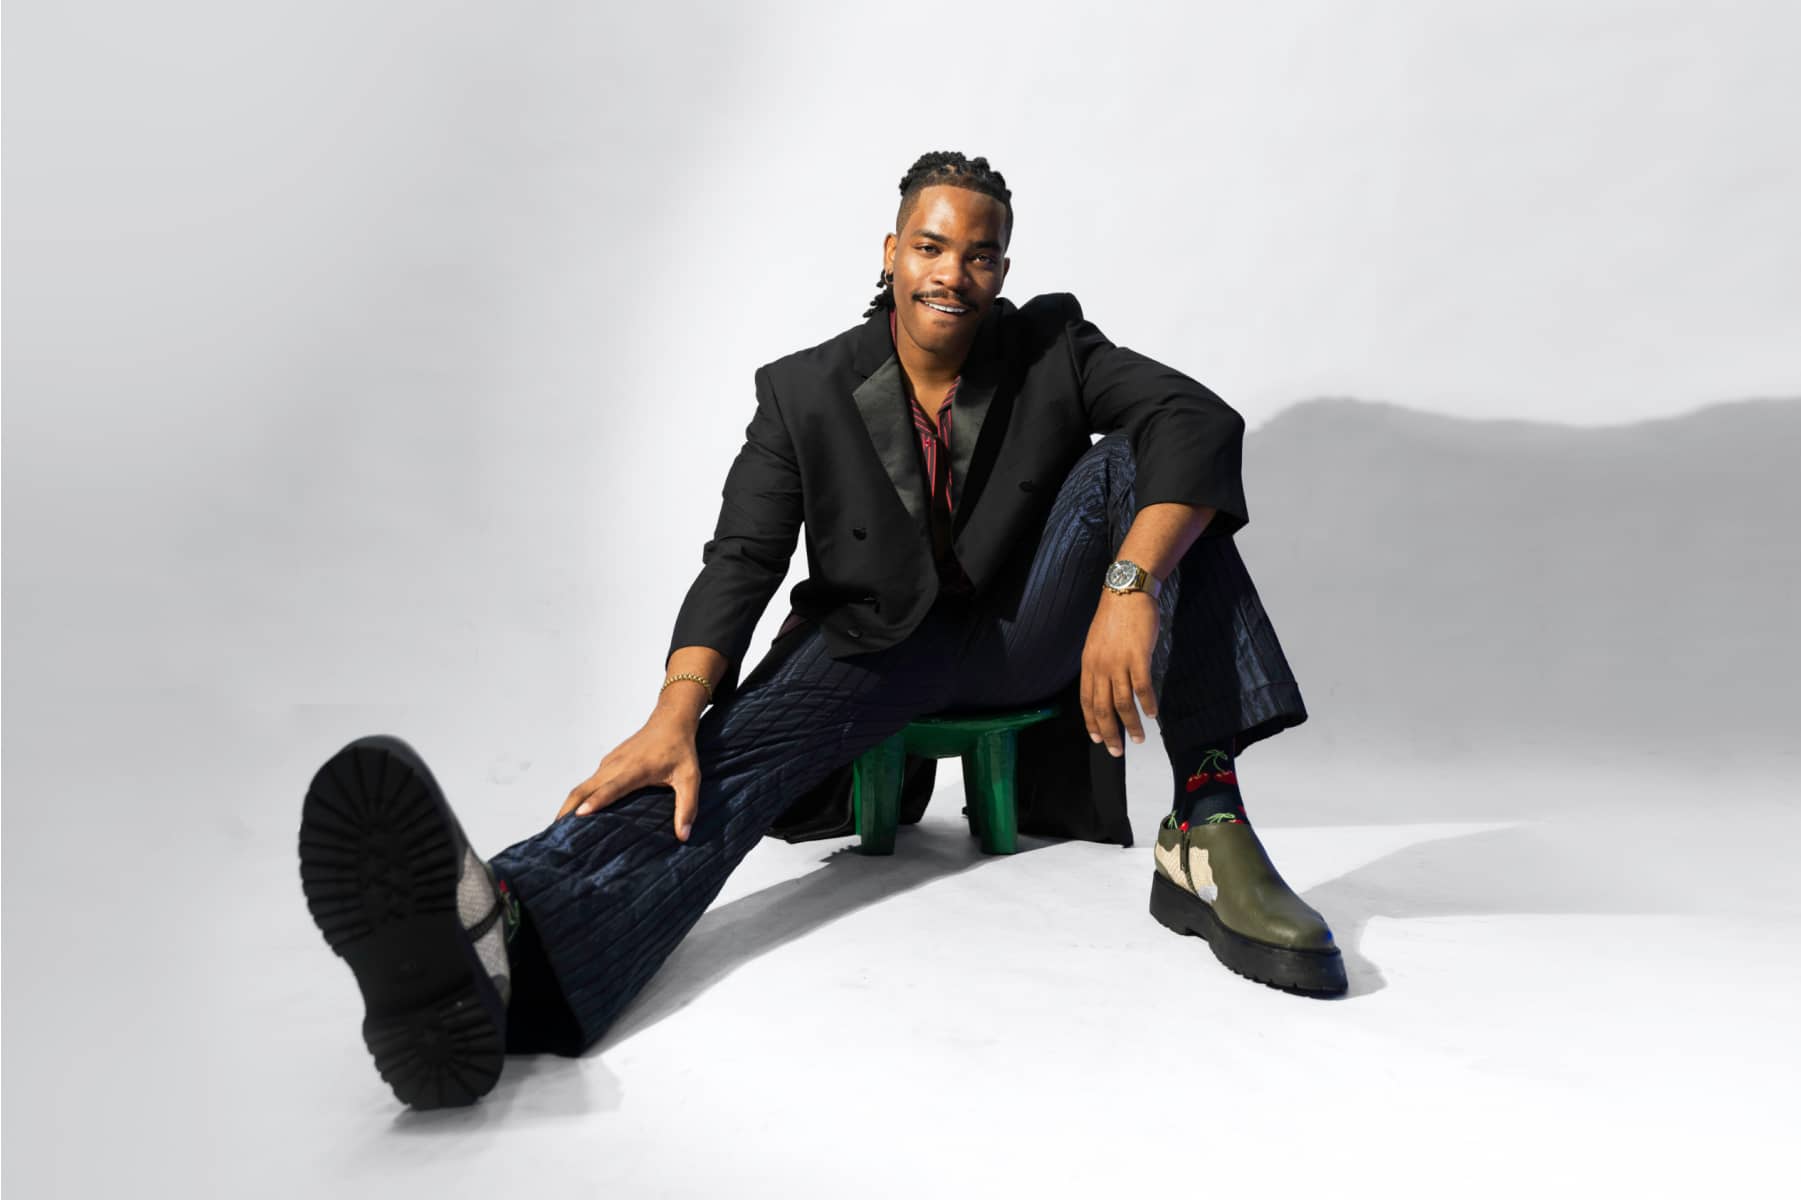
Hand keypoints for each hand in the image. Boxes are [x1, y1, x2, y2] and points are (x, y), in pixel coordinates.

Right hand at [557, 716, 701, 840]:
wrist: (670, 721)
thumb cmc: (680, 749)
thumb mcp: (690, 778)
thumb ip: (687, 806)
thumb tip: (683, 836)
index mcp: (636, 769)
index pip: (612, 787)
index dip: (596, 801)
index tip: (579, 815)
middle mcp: (616, 765)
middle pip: (584, 789)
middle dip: (568, 810)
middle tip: (556, 835)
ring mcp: (608, 764)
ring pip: (582, 787)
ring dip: (568, 806)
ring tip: (559, 830)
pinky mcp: (607, 764)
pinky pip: (588, 783)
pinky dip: (578, 798)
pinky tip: (576, 815)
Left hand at [1080, 590, 1160, 757]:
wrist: (1127, 592)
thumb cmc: (1115, 617)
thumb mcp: (1098, 643)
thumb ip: (1100, 665)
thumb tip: (1106, 686)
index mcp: (1089, 664)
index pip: (1086, 701)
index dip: (1091, 722)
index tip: (1097, 738)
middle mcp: (1100, 666)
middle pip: (1102, 707)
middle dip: (1109, 733)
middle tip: (1115, 751)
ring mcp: (1118, 662)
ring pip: (1122, 702)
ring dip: (1131, 724)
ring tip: (1139, 738)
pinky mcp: (1138, 656)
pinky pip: (1142, 687)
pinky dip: (1147, 703)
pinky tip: (1152, 714)